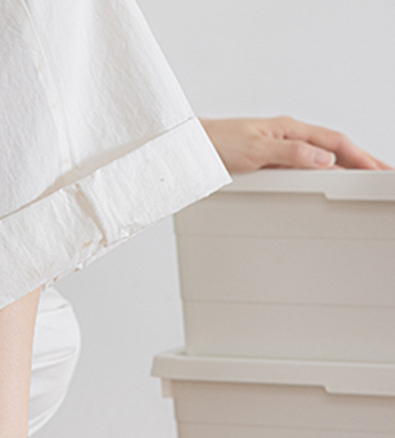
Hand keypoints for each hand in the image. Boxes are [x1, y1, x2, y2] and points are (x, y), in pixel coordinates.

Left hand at [201, 117, 391, 173]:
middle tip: (379, 174)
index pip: (334, 143)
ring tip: (360, 179)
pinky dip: (318, 173)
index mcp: (289, 129)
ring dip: (342, 167)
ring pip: (318, 158)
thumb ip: (290, 154)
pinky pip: (300, 166)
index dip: (359, 157)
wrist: (188, 148)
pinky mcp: (266, 159)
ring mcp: (277, 148)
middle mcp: (286, 136)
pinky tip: (324, 180)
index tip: (377, 169)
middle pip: (331, 149)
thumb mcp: (255, 151)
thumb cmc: (214, 144)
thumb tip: (323, 159)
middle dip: (359, 161)